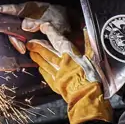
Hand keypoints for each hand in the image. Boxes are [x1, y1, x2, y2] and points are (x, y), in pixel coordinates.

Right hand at [0, 1, 81, 57]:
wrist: (73, 26)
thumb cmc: (62, 19)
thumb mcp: (53, 19)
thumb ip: (39, 22)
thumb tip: (25, 25)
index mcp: (30, 9)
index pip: (14, 9)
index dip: (3, 10)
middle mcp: (27, 18)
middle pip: (12, 26)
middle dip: (13, 36)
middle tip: (20, 47)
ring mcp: (29, 27)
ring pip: (18, 35)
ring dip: (19, 43)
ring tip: (24, 50)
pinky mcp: (32, 36)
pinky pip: (25, 41)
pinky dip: (25, 46)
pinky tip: (27, 50)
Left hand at [0, 4, 110, 123]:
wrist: (87, 97)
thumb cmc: (92, 77)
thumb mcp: (94, 58)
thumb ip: (88, 44)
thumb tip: (85, 30)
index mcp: (70, 54)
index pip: (57, 39)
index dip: (50, 32)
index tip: (43, 27)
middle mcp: (60, 62)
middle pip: (46, 51)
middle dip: (37, 46)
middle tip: (30, 42)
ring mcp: (56, 74)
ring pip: (43, 62)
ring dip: (37, 57)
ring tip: (31, 53)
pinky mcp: (56, 84)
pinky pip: (46, 75)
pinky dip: (42, 70)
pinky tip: (40, 68)